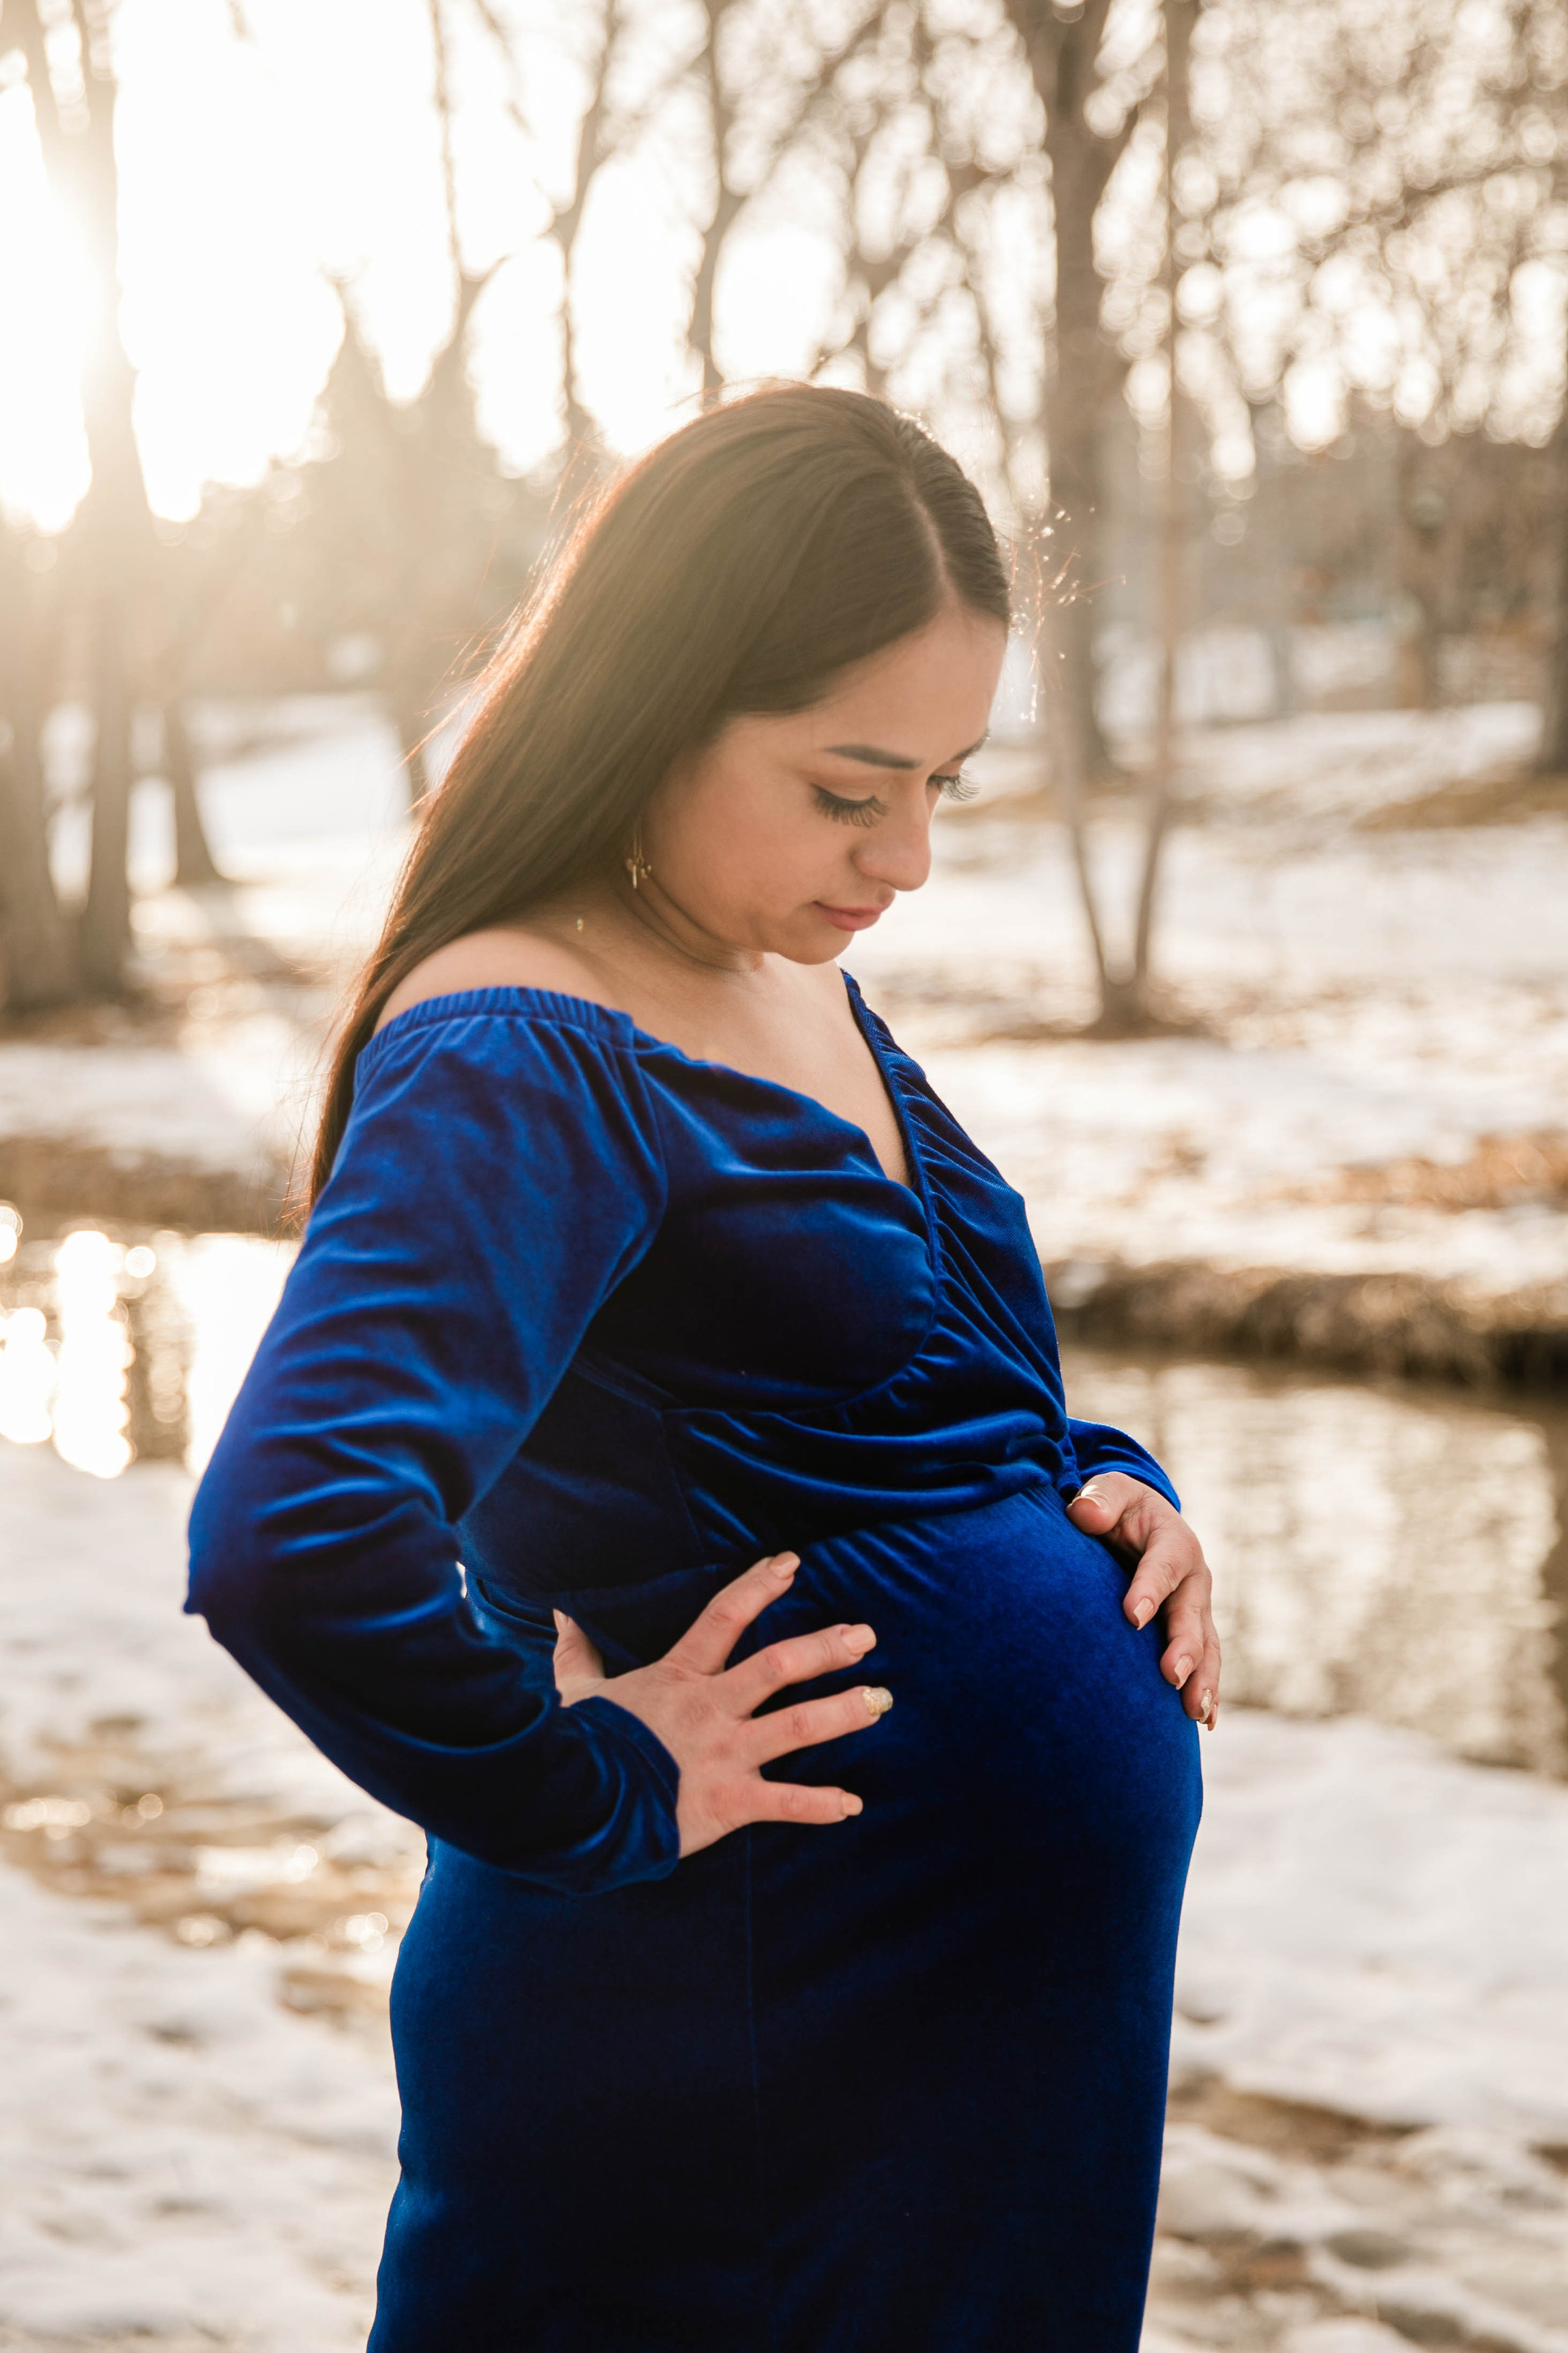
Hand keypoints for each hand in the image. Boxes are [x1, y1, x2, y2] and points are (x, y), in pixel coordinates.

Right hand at [552, 1551, 890, 1856]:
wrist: (574, 1804)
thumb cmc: (579, 1746)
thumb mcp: (575, 1691)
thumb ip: (576, 1652)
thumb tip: (560, 1610)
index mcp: (679, 1677)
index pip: (725, 1617)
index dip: (759, 1586)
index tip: (791, 1564)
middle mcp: (710, 1709)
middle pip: (776, 1667)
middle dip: (824, 1648)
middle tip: (865, 1636)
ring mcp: (722, 1755)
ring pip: (795, 1728)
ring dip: (841, 1713)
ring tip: (880, 1701)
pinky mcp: (727, 1803)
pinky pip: (784, 1803)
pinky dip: (820, 1805)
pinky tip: (854, 1804)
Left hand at [1066, 1475, 1221, 1729]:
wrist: (1141, 1519)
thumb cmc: (1117, 1506)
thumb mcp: (1108, 1492)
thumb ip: (1098, 1500)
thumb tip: (1085, 1514)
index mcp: (1173, 1541)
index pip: (1162, 1566)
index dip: (1149, 1590)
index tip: (1132, 1617)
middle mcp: (1194, 1578)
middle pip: (1191, 1615)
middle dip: (1184, 1647)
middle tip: (1170, 1676)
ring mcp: (1197, 1607)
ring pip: (1207, 1646)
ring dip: (1203, 1679)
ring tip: (1196, 1714)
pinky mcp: (1193, 1630)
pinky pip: (1206, 1663)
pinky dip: (1208, 1691)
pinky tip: (1206, 1723)